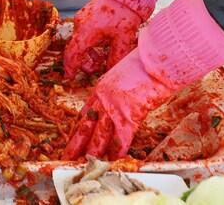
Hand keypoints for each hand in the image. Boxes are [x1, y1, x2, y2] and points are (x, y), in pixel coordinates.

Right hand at [63, 0, 166, 79]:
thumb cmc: (123, 13)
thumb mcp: (122, 38)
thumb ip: (114, 58)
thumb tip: (110, 72)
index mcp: (86, 31)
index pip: (72, 54)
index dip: (70, 68)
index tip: (69, 78)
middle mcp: (80, 25)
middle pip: (76, 50)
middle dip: (85, 62)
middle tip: (98, 67)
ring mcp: (82, 19)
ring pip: (80, 42)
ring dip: (89, 53)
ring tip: (103, 57)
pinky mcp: (86, 15)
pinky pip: (84, 34)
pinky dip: (91, 43)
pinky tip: (103, 44)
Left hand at [63, 46, 177, 159]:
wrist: (155, 60)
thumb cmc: (145, 63)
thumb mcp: (124, 74)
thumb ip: (118, 88)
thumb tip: (122, 98)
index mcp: (101, 87)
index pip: (86, 112)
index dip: (79, 126)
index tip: (74, 136)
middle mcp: (104, 98)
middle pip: (87, 125)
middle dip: (77, 143)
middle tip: (68, 156)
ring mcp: (114, 108)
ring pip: (100, 135)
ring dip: (93, 152)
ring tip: (85, 164)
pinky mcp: (129, 116)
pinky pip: (122, 138)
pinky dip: (118, 150)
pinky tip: (114, 160)